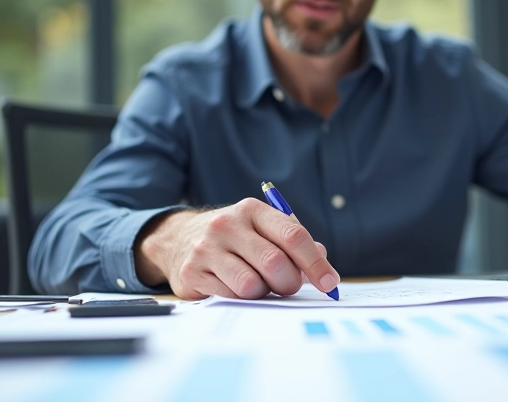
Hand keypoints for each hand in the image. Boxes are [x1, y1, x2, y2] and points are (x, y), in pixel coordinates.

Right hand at [133, 199, 339, 299]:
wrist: (178, 239)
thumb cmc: (233, 237)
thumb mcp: (261, 229)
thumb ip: (292, 242)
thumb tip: (322, 262)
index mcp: (251, 210)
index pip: (293, 236)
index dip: (315, 263)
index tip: (329, 282)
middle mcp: (227, 225)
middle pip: (275, 263)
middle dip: (289, 282)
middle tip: (287, 286)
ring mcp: (207, 249)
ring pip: (252, 285)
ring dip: (263, 292)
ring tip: (257, 283)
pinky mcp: (193, 273)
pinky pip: (231, 297)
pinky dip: (241, 298)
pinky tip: (234, 286)